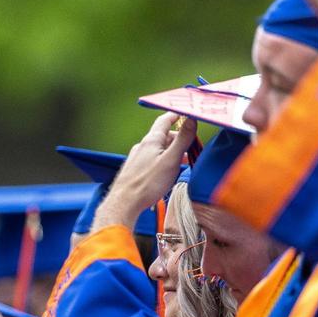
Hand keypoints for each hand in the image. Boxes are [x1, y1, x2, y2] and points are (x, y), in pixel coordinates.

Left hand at [92, 112, 195, 230]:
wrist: (125, 203)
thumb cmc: (148, 183)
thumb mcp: (171, 160)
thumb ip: (182, 140)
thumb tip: (191, 120)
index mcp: (152, 140)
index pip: (165, 120)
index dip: (176, 115)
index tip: (186, 114)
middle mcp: (143, 146)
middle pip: (163, 136)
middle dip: (179, 139)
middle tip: (192, 145)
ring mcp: (137, 157)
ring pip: (158, 149)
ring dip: (172, 151)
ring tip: (184, 161)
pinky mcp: (135, 169)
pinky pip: (152, 159)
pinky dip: (163, 160)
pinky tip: (167, 172)